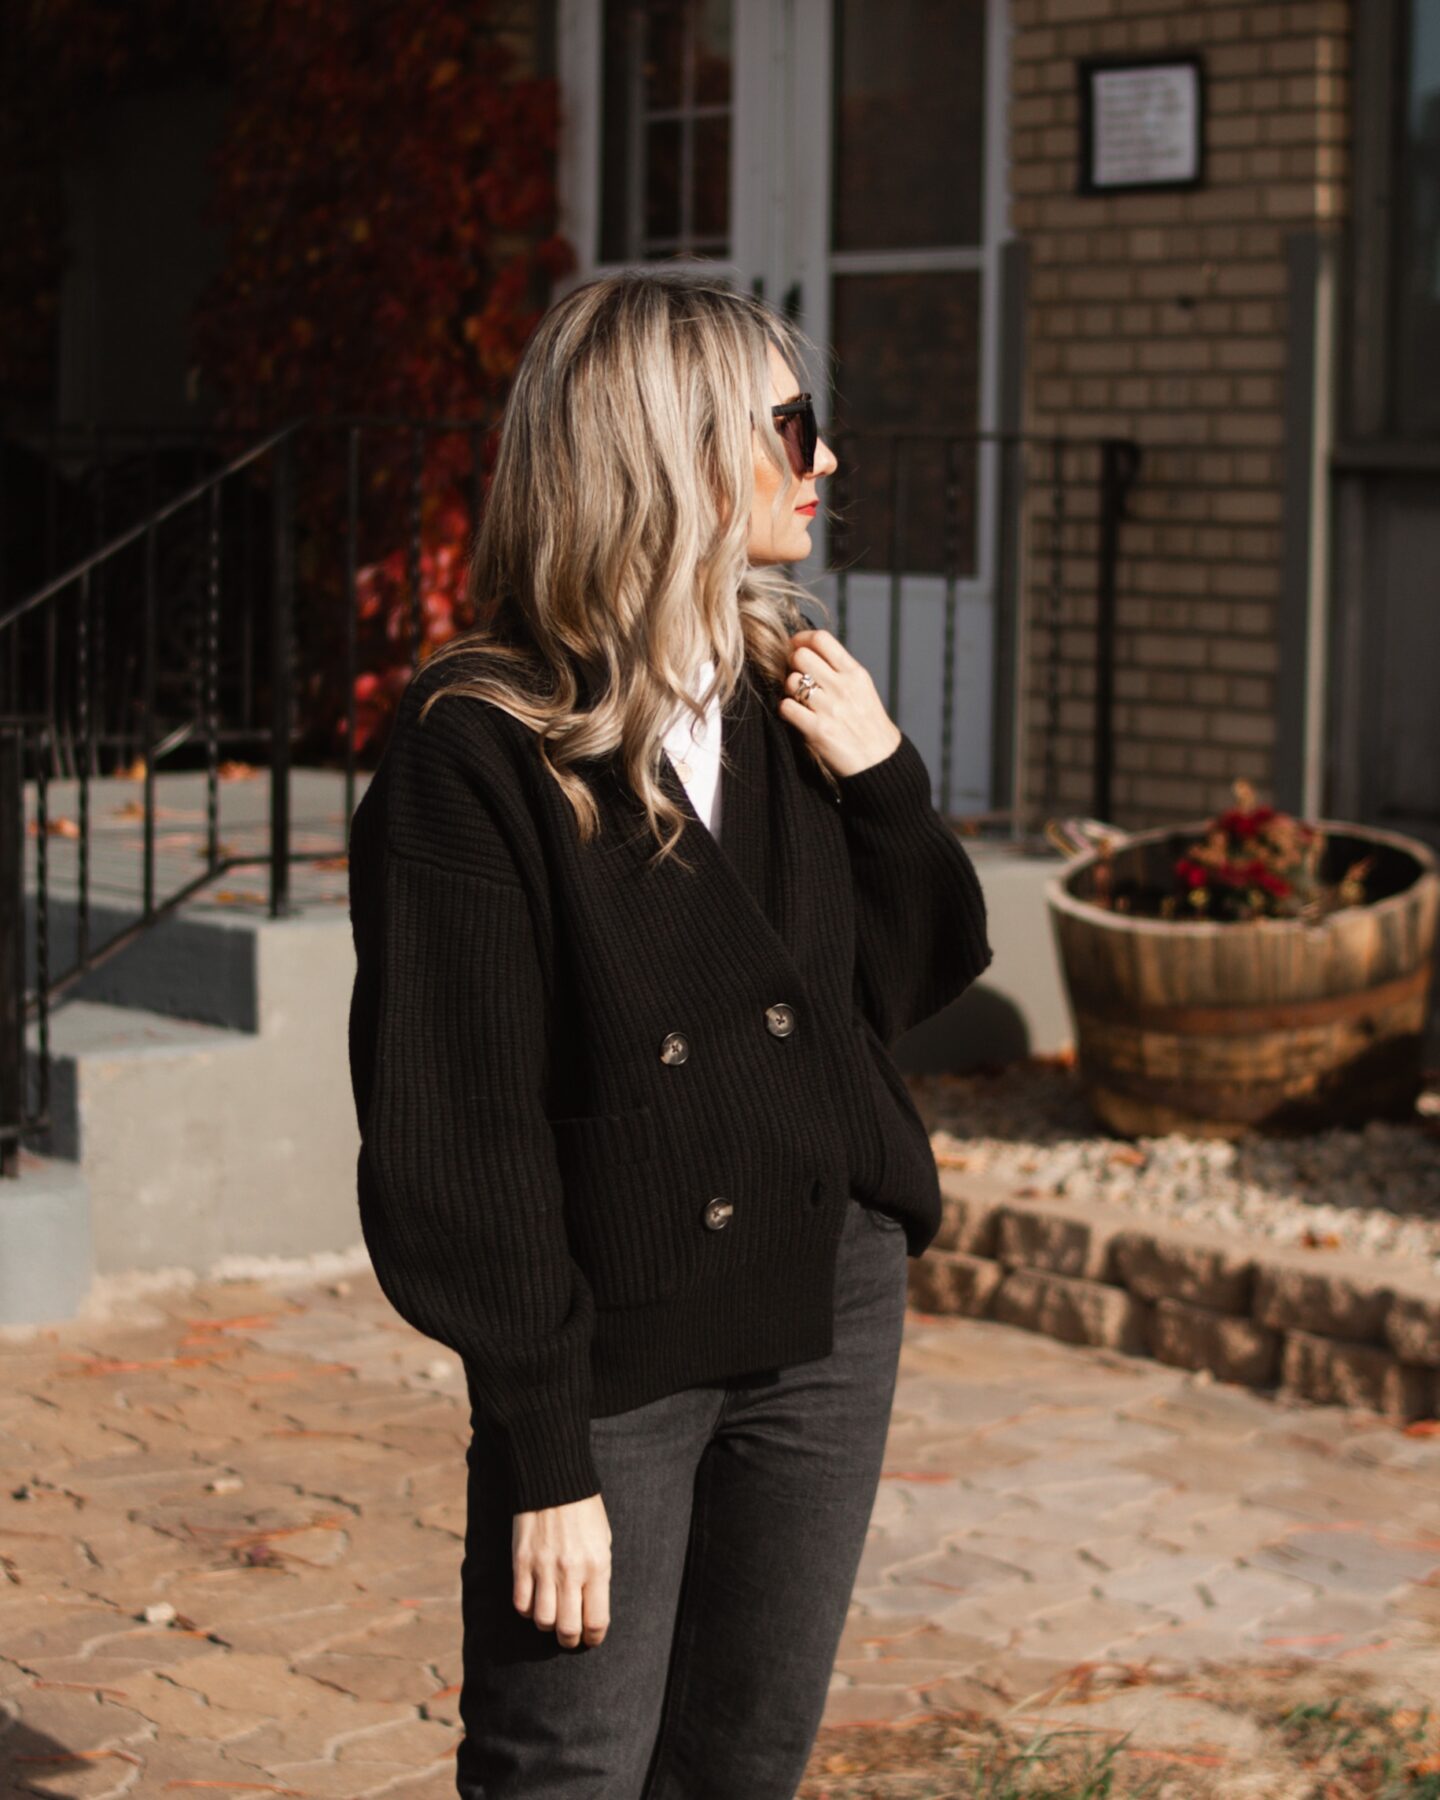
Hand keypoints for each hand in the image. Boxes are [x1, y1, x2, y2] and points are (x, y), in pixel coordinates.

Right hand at [512, 1492, 611, 1648]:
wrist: (554, 1480)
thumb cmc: (584, 1510)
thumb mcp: (603, 1541)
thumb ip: (599, 1575)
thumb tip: (590, 1606)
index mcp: (597, 1566)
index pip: (596, 1621)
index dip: (593, 1638)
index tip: (591, 1638)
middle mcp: (570, 1572)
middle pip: (567, 1629)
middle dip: (570, 1640)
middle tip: (570, 1636)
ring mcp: (543, 1568)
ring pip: (542, 1621)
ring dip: (548, 1624)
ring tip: (552, 1615)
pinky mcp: (521, 1562)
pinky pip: (521, 1603)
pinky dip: (527, 1609)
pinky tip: (534, 1599)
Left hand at [778, 629, 902, 777]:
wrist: (880, 761)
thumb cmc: (868, 724)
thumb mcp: (862, 689)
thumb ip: (839, 670)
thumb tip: (807, 650)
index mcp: (855, 673)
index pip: (821, 639)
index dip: (801, 639)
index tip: (796, 648)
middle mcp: (843, 687)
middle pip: (801, 655)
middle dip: (791, 664)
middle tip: (795, 676)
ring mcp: (830, 708)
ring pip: (791, 681)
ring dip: (788, 690)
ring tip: (797, 700)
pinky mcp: (818, 730)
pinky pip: (786, 708)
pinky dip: (785, 710)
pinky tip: (795, 716)